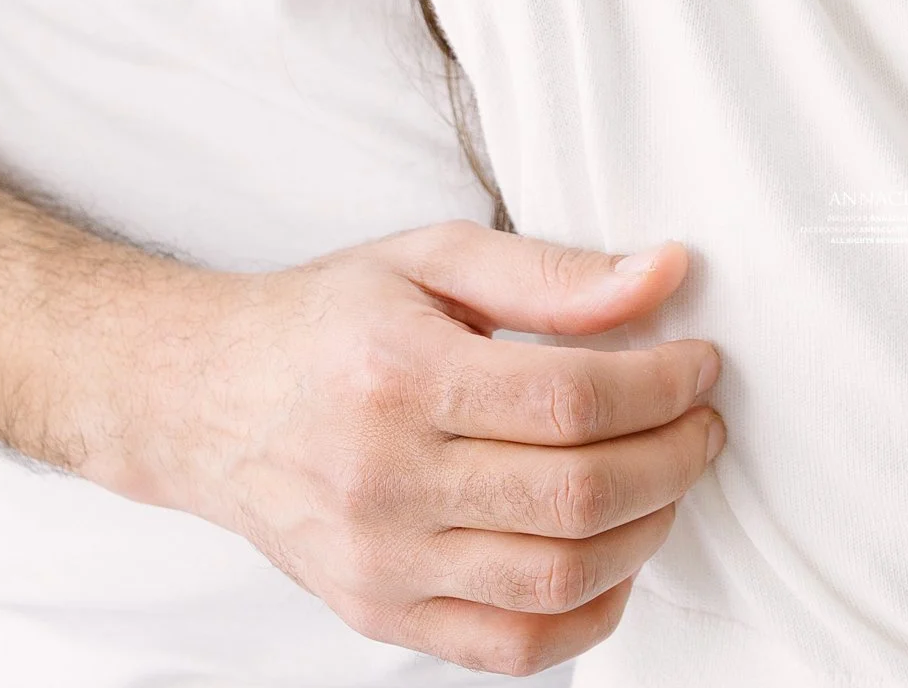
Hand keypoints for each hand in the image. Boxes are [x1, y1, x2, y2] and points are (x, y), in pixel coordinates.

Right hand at [98, 221, 723, 676]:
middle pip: (574, 494)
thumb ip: (550, 274)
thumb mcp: (431, 259)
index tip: (700, 364)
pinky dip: (586, 615)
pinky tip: (614, 560)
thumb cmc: (325, 322)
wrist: (207, 403)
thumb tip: (662, 276)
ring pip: (555, 579)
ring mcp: (380, 565)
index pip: (569, 400)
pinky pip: (510, 648)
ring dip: (644, 531)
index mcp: (399, 376)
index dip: (660, 385)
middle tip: (700, 422)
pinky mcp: (380, 617)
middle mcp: (385, 482)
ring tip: (667, 478)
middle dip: (671, 457)